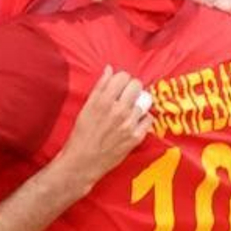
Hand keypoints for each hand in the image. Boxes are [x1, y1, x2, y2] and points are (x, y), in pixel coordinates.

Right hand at [52, 66, 153, 186]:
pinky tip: (134, 122)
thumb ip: (100, 87)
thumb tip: (109, 69)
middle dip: (132, 88)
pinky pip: (149, 119)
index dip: (122, 79)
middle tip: (127, 96)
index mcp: (103, 101)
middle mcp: (118, 110)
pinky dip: (143, 120)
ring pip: (143, 102)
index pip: (123, 77)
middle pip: (136, 85)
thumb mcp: (87, 107)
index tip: (120, 85)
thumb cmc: (82, 134)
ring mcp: (128, 124)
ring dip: (137, 105)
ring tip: (128, 112)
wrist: (83, 161)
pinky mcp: (135, 137)